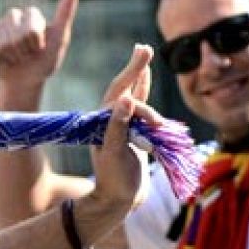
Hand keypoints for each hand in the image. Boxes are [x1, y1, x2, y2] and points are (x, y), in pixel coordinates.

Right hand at [0, 0, 78, 94]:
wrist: (25, 80)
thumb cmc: (44, 61)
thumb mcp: (59, 39)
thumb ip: (65, 15)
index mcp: (31, 14)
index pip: (31, 29)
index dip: (36, 44)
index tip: (40, 48)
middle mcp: (13, 17)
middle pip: (16, 36)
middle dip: (24, 51)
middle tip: (27, 55)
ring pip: (3, 44)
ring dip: (13, 58)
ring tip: (17, 58)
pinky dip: (2, 62)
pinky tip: (6, 61)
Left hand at [86, 44, 167, 211]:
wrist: (118, 200)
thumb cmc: (114, 180)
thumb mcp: (115, 154)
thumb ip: (118, 127)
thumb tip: (126, 99)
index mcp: (102, 123)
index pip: (118, 94)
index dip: (131, 75)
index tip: (143, 59)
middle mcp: (110, 121)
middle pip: (123, 88)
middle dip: (135, 68)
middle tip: (144, 47)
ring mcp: (121, 126)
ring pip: (132, 95)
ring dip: (140, 76)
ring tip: (145, 54)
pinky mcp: (132, 132)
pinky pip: (139, 107)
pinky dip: (143, 92)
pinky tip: (145, 78)